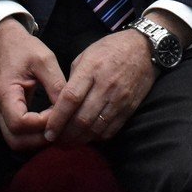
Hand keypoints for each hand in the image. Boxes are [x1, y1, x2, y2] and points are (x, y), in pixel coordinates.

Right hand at [0, 17, 66, 151]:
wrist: (6, 43)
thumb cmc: (25, 48)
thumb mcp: (45, 60)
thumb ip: (56, 85)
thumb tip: (68, 109)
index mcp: (4, 92)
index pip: (20, 123)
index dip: (42, 123)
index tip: (59, 113)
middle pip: (15, 140)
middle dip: (40, 139)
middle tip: (61, 128)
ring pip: (15, 141)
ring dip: (37, 140)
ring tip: (57, 128)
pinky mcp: (5, 114)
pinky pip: (17, 134)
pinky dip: (33, 135)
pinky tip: (50, 124)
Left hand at [43, 30, 155, 145]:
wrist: (144, 49)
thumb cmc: (110, 49)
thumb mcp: (85, 55)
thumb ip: (72, 80)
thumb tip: (60, 104)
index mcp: (91, 69)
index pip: (70, 99)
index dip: (57, 119)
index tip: (48, 131)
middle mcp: (106, 86)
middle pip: (82, 119)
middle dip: (65, 135)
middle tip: (54, 141)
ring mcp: (120, 99)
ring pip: (96, 129)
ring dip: (79, 140)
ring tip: (68, 143)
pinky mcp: (130, 108)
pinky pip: (111, 130)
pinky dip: (96, 138)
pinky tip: (87, 137)